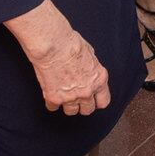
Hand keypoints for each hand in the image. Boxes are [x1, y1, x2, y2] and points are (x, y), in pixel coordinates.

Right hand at [6, 0, 108, 114]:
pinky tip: (51, 94)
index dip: (97, 101)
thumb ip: (91, 67)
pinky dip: (51, 102)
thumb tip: (88, 68)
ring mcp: (70, 97)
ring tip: (64, 97)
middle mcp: (87, 91)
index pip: (103, 101)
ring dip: (67, 105)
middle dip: (83, 105)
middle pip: (88, 110)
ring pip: (71, 112)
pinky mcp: (54, 98)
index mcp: (99, 79)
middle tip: (77, 98)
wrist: (53, 45)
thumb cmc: (70, 44)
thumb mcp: (90, 54)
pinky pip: (53, 108)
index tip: (93, 100)